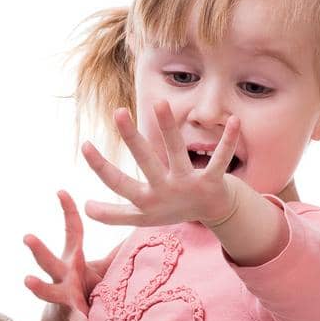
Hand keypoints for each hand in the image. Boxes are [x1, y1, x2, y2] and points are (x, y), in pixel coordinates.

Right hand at [23, 190, 117, 320]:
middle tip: (27, 237)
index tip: (61, 191)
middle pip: (48, 260)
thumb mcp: (102, 267)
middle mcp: (61, 277)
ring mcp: (63, 298)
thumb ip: (117, 251)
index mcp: (72, 260)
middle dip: (38, 249)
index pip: (71, 231)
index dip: (67, 212)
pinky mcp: (72, 319)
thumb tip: (141, 226)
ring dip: (38, 287)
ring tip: (27, 280)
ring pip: (48, 291)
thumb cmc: (87, 288)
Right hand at [81, 100, 240, 229]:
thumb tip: (86, 208)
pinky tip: (234, 120)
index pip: (118, 183)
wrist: (209, 213)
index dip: (101, 166)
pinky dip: (228, 141)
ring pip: (177, 153)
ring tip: (160, 103)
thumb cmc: (170, 209)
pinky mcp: (212, 180)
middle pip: (145, 162)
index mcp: (146, 200)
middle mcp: (165, 191)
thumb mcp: (140, 216)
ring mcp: (188, 185)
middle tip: (118, 112)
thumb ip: (113, 214)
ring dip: (169, 129)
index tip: (85, 145)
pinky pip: (221, 159)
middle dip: (132, 138)